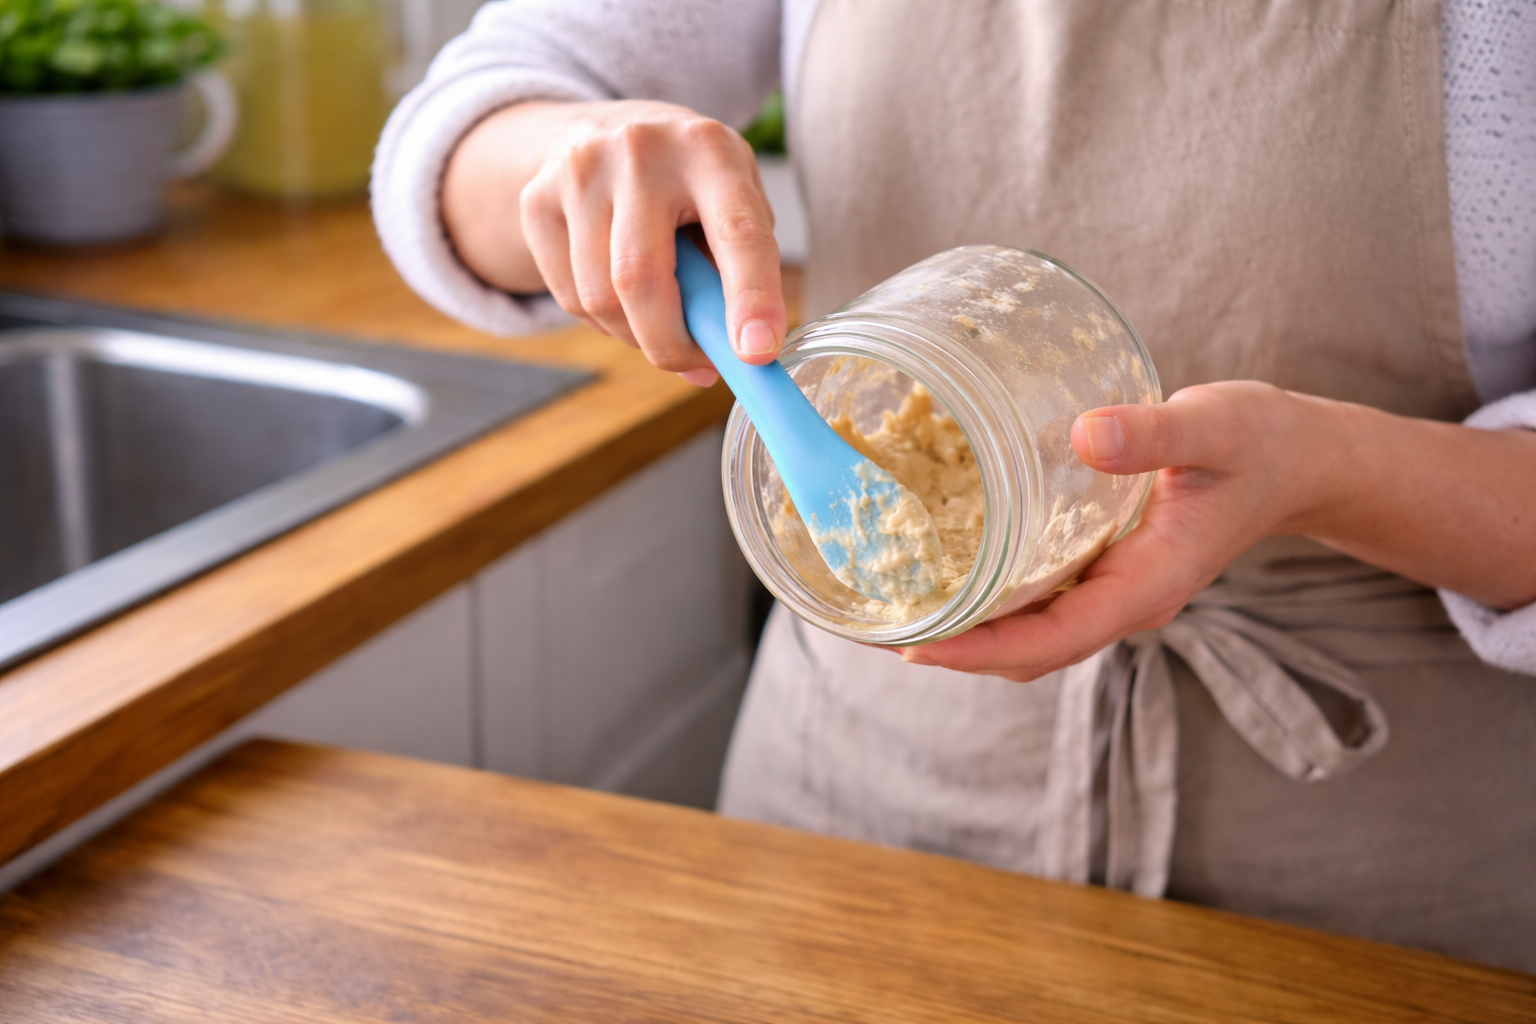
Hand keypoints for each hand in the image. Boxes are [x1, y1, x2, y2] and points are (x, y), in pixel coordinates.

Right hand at [443, 100, 785, 385]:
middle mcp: (640, 151)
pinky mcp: (537, 200)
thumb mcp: (735, 201)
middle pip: (642, 278)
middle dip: (671, 344)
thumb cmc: (690, 183)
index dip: (751, 297)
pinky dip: (603, 322)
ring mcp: (579, 172)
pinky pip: (569, 298)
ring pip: (600, 300)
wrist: (606, 131)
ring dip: (636, 337)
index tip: (756, 352)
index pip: (736, 232)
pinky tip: (622, 300)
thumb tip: (738, 352)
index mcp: (709, 150)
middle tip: (696, 365)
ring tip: (660, 323)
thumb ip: (743, 269)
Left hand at [899, 382, 1336, 680]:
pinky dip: (995, 602)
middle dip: (960, 649)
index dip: (984, 649)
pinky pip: (1043, 603)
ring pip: (1033, 634)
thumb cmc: (1262, 442)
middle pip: (1031, 651)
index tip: (920, 647)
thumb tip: (1087, 434)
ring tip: (901, 607)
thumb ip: (1156, 432)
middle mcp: (1128, 602)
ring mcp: (1117, 592)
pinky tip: (954, 569)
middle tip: (884, 628)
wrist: (1297, 461)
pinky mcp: (1108, 572)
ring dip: (971, 631)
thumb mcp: (1216, 425)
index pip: (1055, 639)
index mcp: (1150, 584)